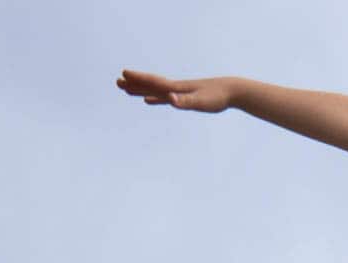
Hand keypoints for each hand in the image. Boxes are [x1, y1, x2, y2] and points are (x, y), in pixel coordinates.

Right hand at [115, 70, 237, 112]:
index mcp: (176, 88)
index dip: (139, 79)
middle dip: (134, 84)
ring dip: (140, 89)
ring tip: (126, 89)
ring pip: (155, 90)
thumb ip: (185, 101)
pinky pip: (165, 97)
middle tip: (117, 82)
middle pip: (150, 85)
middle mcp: (175, 88)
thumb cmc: (216, 97)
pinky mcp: (184, 97)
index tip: (123, 75)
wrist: (230, 91)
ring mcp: (179, 92)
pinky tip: (148, 100)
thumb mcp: (200, 101)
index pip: (154, 83)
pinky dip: (155, 98)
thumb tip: (171, 99)